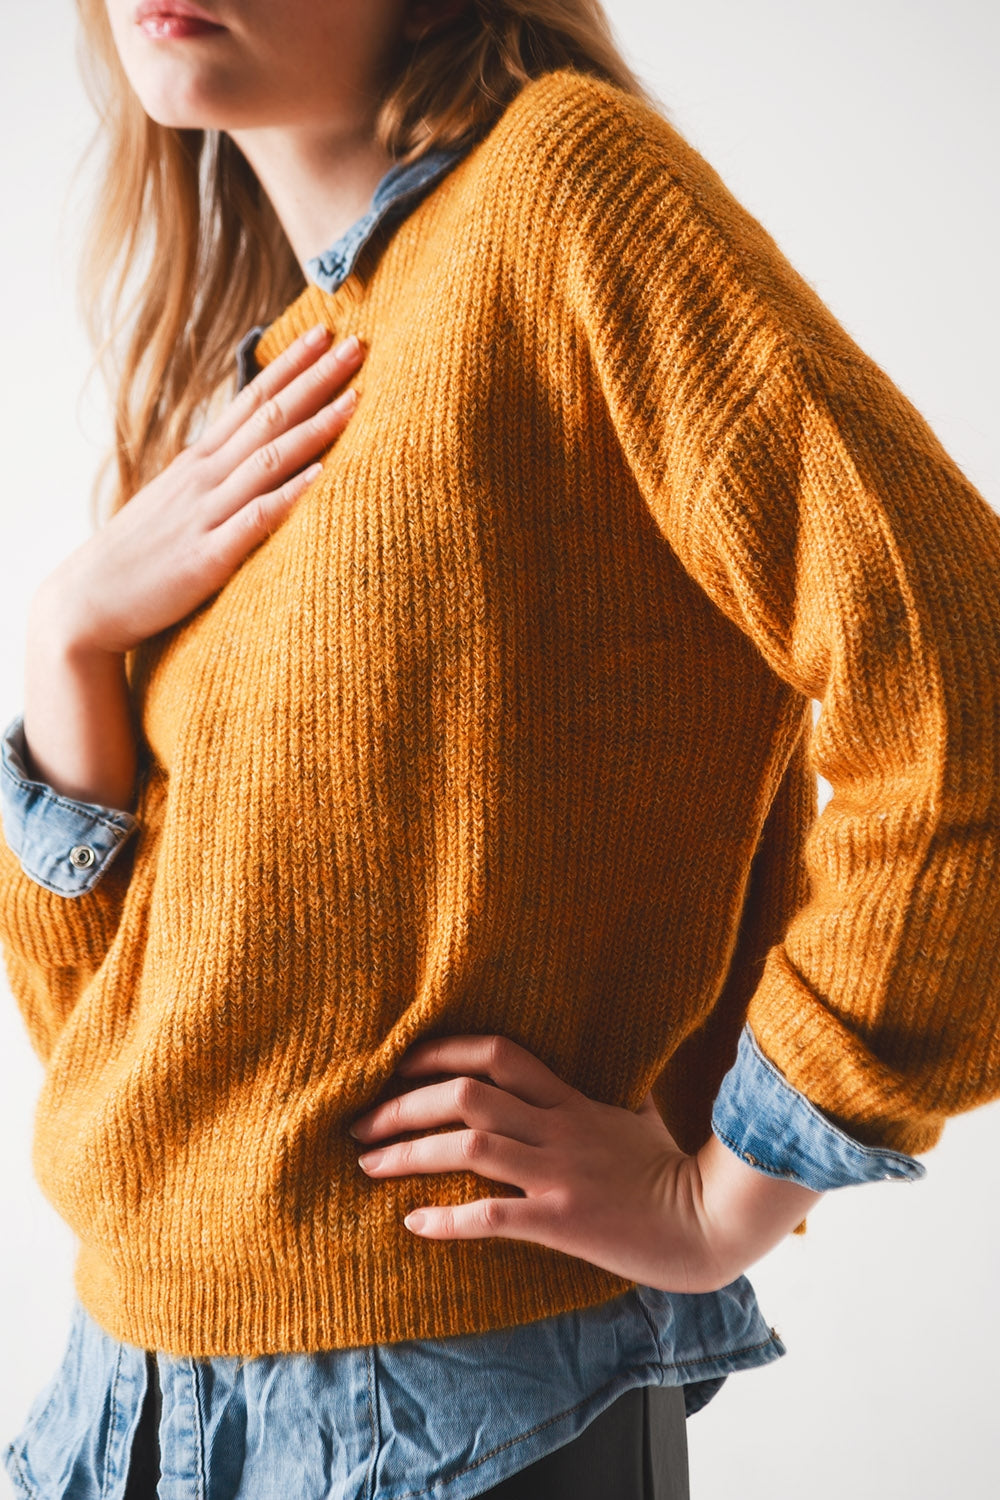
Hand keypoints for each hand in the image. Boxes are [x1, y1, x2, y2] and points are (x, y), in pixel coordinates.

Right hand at [36, 323, 364, 654]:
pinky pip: (256, 519)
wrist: (87, 601)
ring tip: (355, 398)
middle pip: (268, 417)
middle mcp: (203, 477)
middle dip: (315, 380)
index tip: (326, 332)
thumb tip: (251, 456)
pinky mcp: (207, 556)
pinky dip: (289, 495)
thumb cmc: (138, 554)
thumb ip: (214, 477)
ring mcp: (206, 514)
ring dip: (314, 426)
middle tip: (357, 344)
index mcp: (198, 461)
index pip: (251, 399)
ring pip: (268, 459)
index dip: (291, 365)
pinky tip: (322, 475)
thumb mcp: (175, 501)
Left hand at [348, 1033, 823, 1293]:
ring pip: (469, 1149)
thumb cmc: (671, 1168)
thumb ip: (601, 1089)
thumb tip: (588, 1062)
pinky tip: (414, 1224)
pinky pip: (493, 1216)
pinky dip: (447, 1220)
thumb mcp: (636, 1112)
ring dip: (407, 1154)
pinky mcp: (562, 1221)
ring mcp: (559, 1174)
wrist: (708, 1223)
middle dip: (403, 1105)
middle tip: (361, 1123)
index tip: (398, 1066)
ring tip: (367, 1165)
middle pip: (465, 1097)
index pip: (496, 1053)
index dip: (440, 1052)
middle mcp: (558, 1129)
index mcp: (570, 1099)